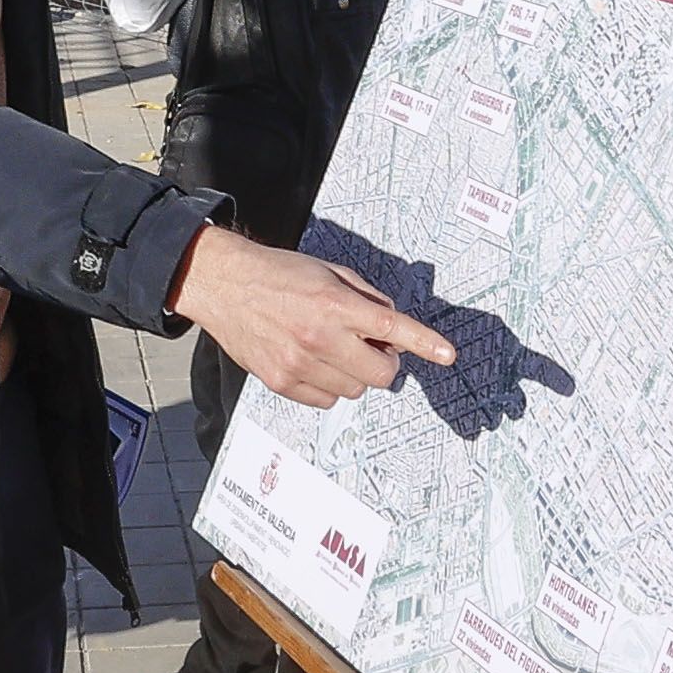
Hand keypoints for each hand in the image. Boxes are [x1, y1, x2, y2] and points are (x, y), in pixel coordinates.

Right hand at [170, 227, 450, 407]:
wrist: (225, 284)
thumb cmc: (278, 273)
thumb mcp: (330, 272)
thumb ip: (366, 299)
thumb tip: (393, 326)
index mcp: (334, 304)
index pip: (392, 328)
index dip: (424, 343)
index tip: (447, 355)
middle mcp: (319, 337)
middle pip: (380, 373)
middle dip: (384, 361)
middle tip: (370, 345)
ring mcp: (299, 364)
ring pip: (354, 390)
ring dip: (355, 373)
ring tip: (334, 348)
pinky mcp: (282, 382)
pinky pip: (326, 400)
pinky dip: (330, 386)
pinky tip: (315, 361)